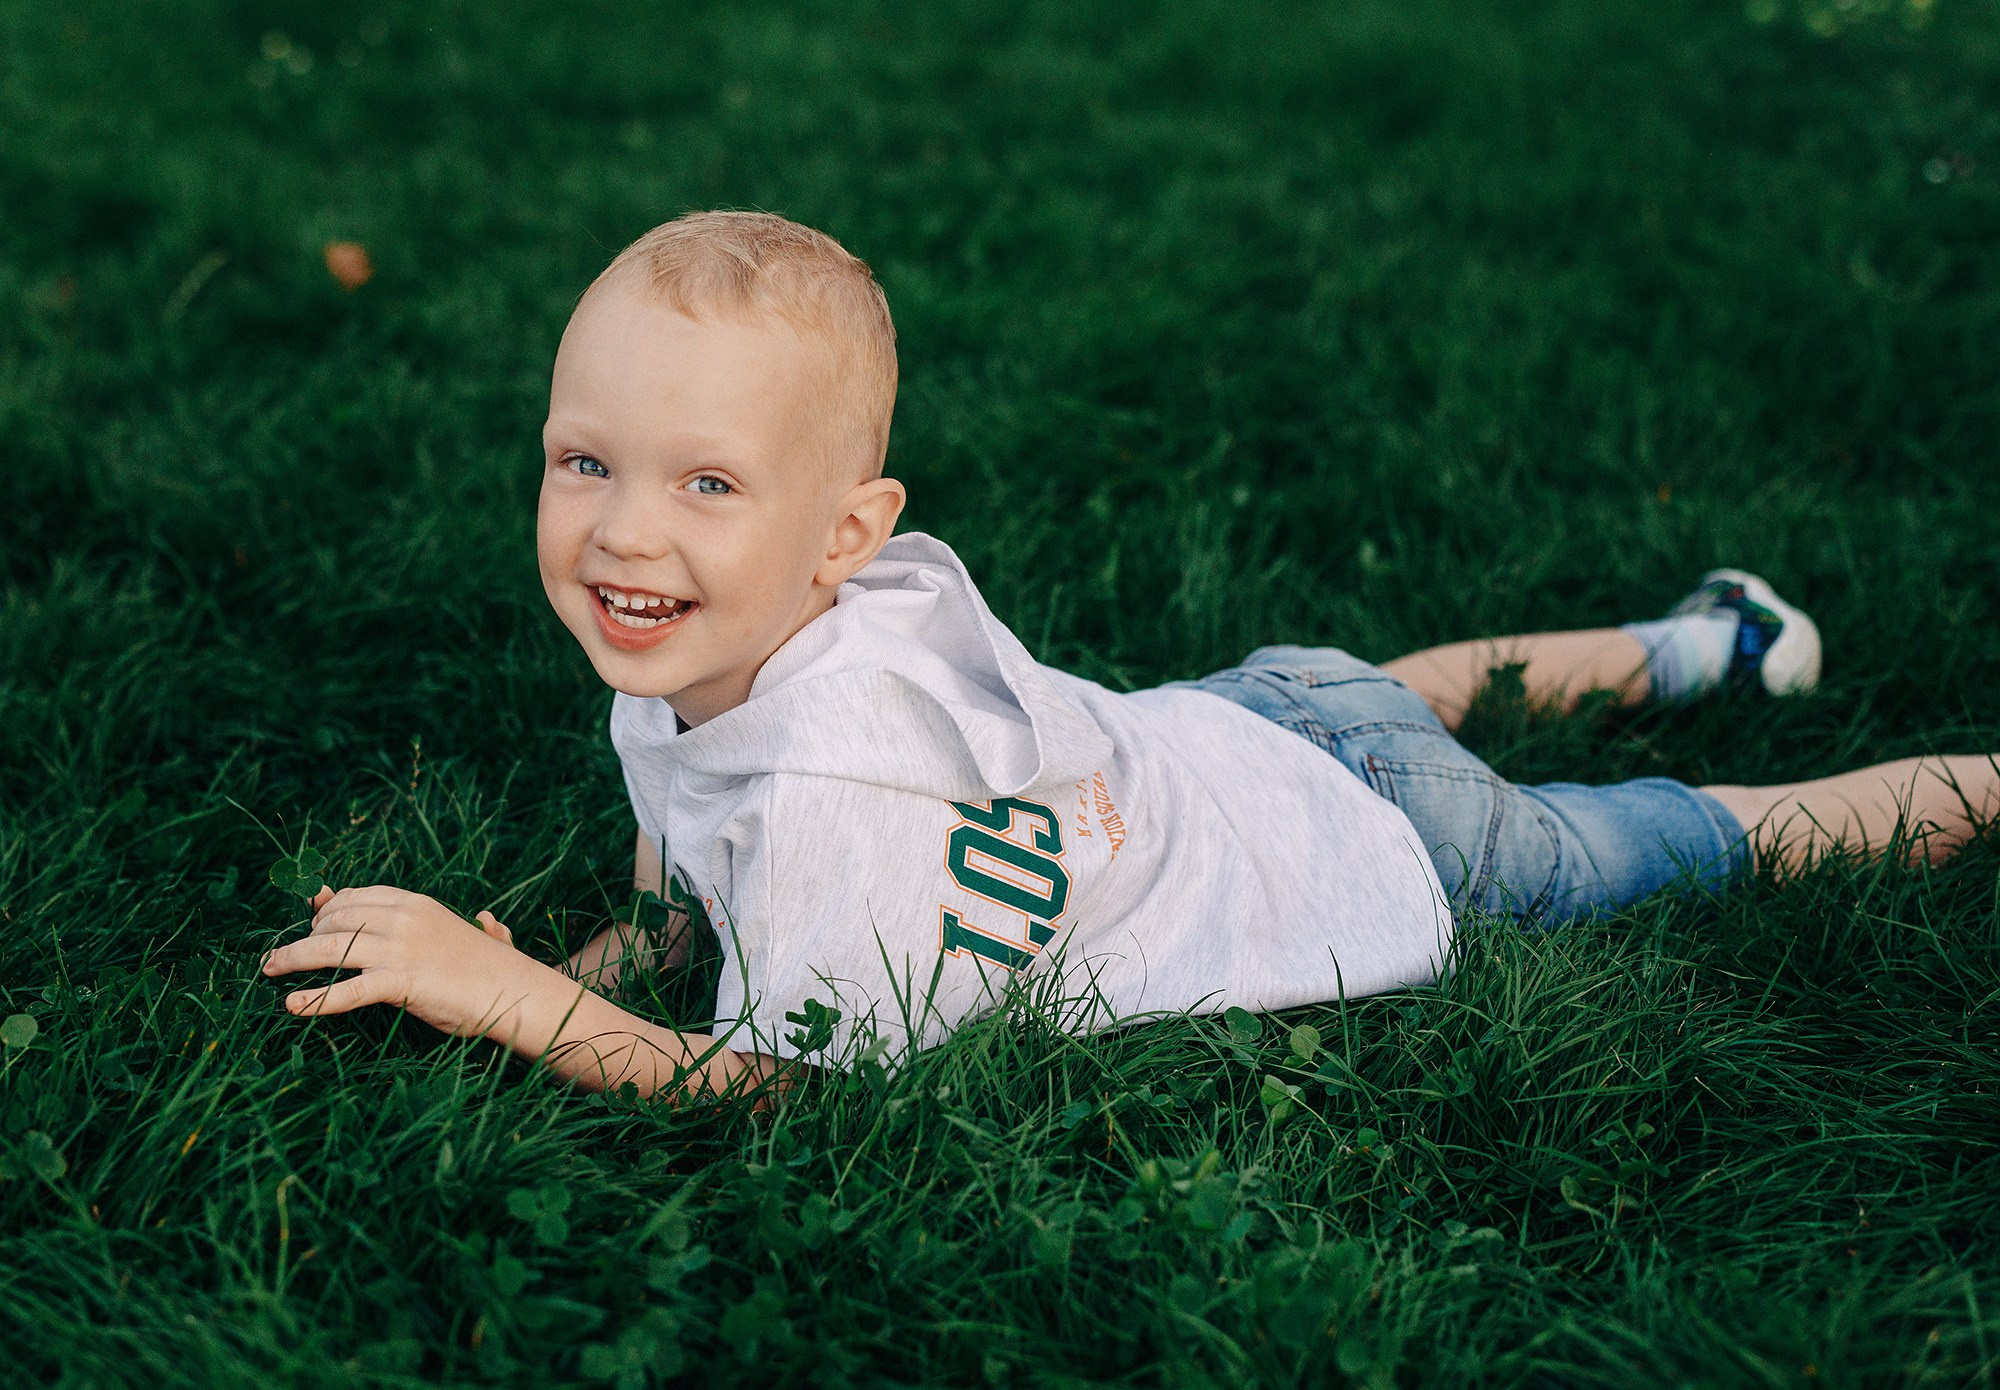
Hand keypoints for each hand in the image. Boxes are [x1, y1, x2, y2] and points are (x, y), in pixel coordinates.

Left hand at [262, 885, 536, 1039]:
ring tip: (269, 969)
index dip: (324, 912)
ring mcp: (400, 949)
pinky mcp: (401, 982)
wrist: (516, 992)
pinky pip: (348, 990)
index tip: (308, 927)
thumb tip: (486, 917)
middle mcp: (403, 918)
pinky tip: (292, 1005)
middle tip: (281, 956)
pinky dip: (316, 998)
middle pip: (335, 921)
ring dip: (292, 958)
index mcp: (414, 903)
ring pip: (330, 948)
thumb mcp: (462, 935)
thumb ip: (454, 925)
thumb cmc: (492, 970)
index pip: (353, 898)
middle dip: (303, 936)